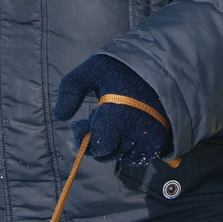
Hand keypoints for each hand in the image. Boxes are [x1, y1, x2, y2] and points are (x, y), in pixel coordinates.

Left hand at [53, 55, 169, 166]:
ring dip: (114, 143)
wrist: (163, 65)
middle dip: (98, 140)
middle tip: (101, 117)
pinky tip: (129, 127)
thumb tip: (59, 116)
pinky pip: (140, 156)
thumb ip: (71, 90)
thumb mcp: (93, 70)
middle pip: (108, 154)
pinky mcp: (161, 142)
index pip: (97, 147)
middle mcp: (136, 133)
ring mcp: (151, 139)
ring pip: (122, 156)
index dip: (83, 137)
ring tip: (117, 120)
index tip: (81, 122)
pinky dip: (130, 146)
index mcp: (118, 117)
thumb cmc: (124, 68)